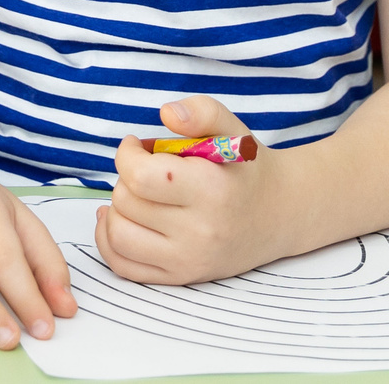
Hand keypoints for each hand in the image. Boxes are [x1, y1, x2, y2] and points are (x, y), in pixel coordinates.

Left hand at [98, 97, 282, 286]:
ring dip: (117, 208)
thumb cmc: (247, 168)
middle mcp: (200, 232)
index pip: (140, 176)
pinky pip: (125, 267)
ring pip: (119, 235)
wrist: (279, 214)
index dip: (127, 154)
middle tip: (145, 168)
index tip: (137, 146)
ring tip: (135, 193)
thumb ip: (201, 111)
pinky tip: (118, 219)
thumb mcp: (233, 128)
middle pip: (127, 202)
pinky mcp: (181, 277)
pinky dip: (109, 241)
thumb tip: (167, 113)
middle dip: (126, 177)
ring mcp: (189, 260)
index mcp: (211, 191)